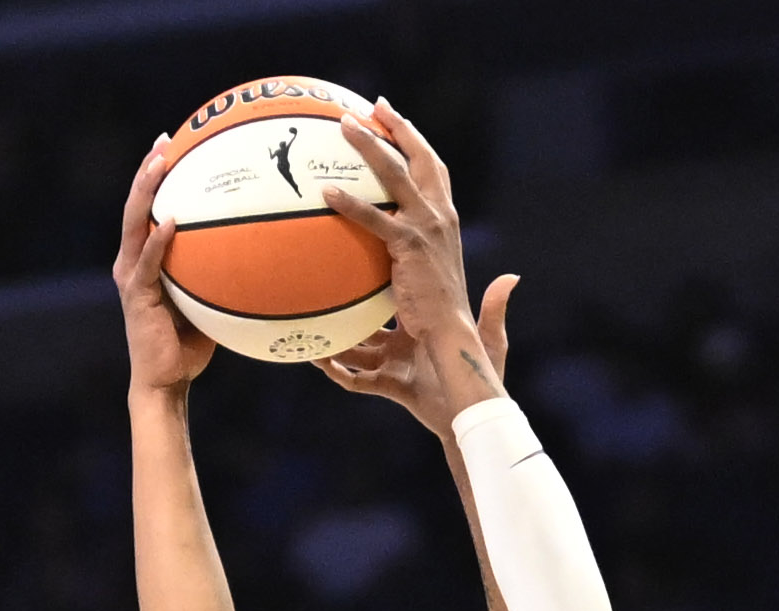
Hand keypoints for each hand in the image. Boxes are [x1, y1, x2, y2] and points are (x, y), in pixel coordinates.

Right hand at [113, 136, 215, 395]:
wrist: (167, 381)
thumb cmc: (189, 346)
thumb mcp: (208, 300)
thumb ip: (220, 274)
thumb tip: (259, 254)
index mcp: (146, 259)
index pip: (149, 209)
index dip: (157, 177)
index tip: (174, 146)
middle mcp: (132, 261)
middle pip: (137, 206)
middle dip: (148, 170)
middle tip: (166, 140)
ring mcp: (131, 277)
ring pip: (135, 224)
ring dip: (146, 191)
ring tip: (160, 162)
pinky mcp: (136, 296)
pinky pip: (148, 263)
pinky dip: (158, 241)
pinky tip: (171, 220)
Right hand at [314, 274, 517, 436]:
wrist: (473, 418)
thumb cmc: (481, 381)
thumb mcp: (488, 343)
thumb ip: (493, 311)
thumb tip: (511, 277)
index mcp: (420, 330)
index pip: (396, 300)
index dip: (381, 281)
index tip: (368, 257)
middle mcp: (402, 347)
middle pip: (366, 322)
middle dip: (346, 306)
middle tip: (327, 277)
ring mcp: (393, 367)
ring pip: (354, 351)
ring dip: (333, 340)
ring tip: (309, 322)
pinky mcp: (390, 387)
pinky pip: (357, 381)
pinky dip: (337, 372)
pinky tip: (317, 359)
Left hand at [322, 99, 483, 363]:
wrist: (452, 336)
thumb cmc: (443, 318)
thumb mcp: (435, 279)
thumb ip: (429, 257)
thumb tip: (447, 253)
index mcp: (448, 220)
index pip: (434, 170)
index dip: (416, 142)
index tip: (395, 120)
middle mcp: (441, 216)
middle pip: (421, 158)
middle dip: (398, 127)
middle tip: (374, 106)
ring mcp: (426, 227)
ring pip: (395, 173)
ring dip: (370, 144)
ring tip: (344, 125)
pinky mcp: (409, 246)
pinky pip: (374, 217)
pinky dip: (350, 202)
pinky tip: (326, 192)